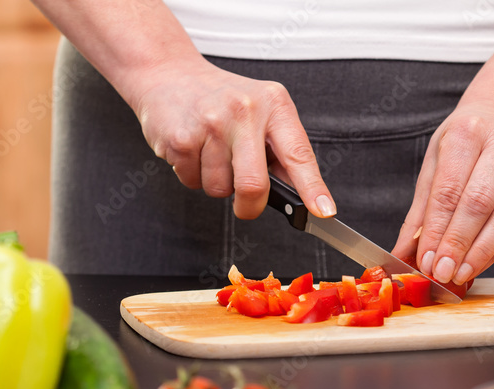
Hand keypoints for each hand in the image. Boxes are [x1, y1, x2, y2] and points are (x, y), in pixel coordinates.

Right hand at [130, 59, 335, 218]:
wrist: (169, 72)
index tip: (324, 211)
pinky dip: (193, 174)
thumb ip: (281, 149)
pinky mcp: (181, 138)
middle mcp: (245, 111)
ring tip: (212, 153)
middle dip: (250, 206)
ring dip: (217, 183)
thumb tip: (301, 193)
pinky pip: (193, 181)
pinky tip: (194, 148)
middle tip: (247, 204)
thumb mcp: (262, 110)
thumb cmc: (222, 97)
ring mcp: (211, 124)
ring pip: (220, 189)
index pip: (299, 154)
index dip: (313, 188)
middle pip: (253, 184)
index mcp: (274, 105)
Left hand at [392, 102, 493, 284]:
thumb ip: (420, 210)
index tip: (424, 259)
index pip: (449, 190)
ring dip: (481, 251)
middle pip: (478, 203)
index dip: (436, 229)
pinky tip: (478, 264)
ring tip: (460, 274)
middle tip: (441, 271)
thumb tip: (402, 252)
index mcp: (467, 134)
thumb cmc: (465, 139)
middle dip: (457, 243)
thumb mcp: (435, 161)